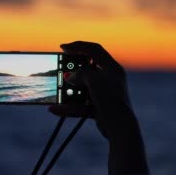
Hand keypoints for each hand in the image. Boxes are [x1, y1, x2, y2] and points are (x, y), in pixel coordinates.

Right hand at [49, 41, 148, 174]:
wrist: (120, 128)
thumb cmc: (110, 100)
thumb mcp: (94, 80)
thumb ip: (80, 73)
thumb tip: (70, 77)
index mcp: (112, 68)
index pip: (94, 50)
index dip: (78, 46)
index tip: (62, 48)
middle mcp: (109, 79)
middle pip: (86, 68)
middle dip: (71, 69)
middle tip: (58, 67)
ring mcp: (103, 94)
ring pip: (81, 88)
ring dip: (68, 90)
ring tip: (56, 90)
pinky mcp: (98, 107)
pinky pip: (80, 104)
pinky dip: (68, 107)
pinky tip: (55, 110)